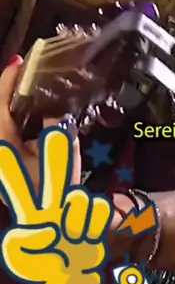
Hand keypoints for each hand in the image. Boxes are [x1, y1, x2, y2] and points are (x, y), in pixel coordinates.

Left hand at [0, 56, 78, 194]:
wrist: (49, 223)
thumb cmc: (54, 187)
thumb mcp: (60, 148)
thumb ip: (55, 120)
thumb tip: (53, 104)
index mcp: (3, 139)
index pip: (0, 102)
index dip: (9, 78)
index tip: (21, 60)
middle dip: (10, 87)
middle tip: (26, 69)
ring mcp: (1, 155)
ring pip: (2, 120)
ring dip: (12, 102)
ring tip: (30, 85)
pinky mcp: (6, 163)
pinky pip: (7, 131)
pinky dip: (15, 117)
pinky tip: (31, 112)